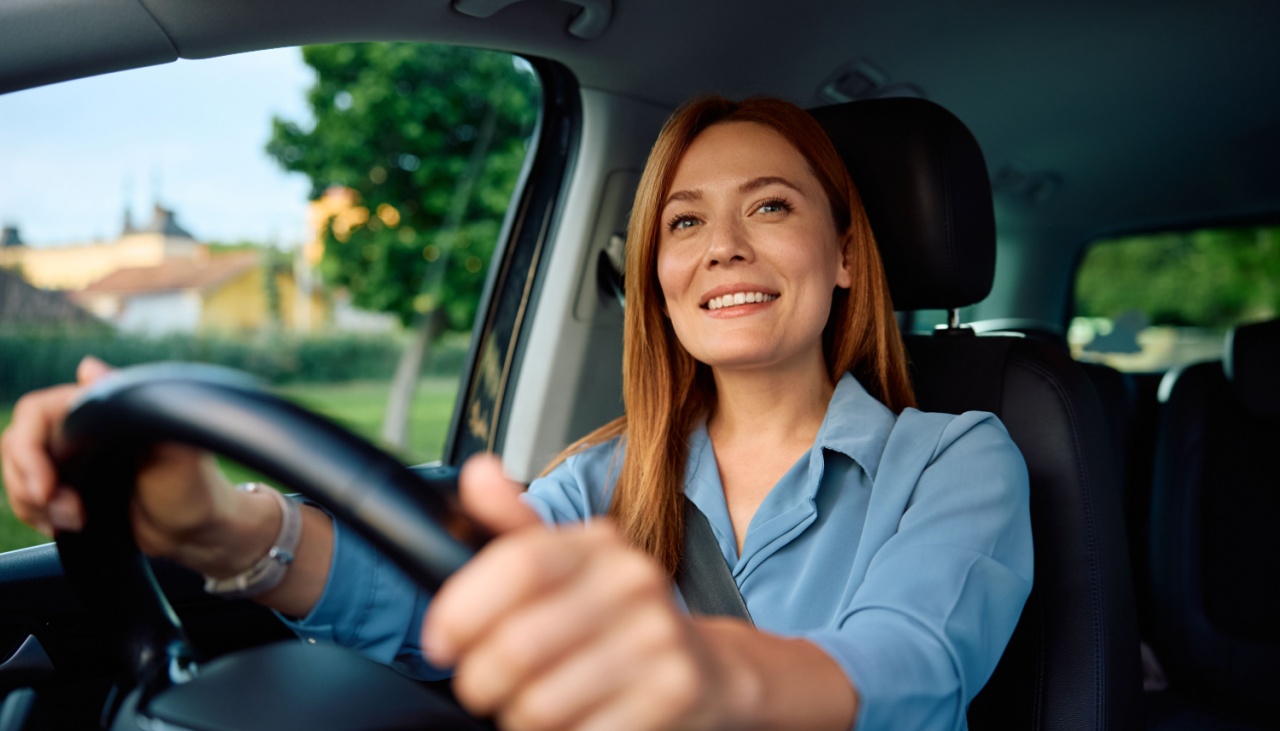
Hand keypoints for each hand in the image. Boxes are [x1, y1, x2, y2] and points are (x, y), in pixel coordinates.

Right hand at [0, 357, 252, 572]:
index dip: (30, 452)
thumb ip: (132, 409)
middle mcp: (80, 430)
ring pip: (18, 475)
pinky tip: (69, 524)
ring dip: (36, 505)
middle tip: (70, 512)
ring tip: (78, 520)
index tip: (47, 488)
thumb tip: (88, 367)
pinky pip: (28, 498)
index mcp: (99, 410)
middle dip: (32, 486)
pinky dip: (38, 515)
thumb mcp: (172, 447)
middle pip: (17, 447)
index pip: (34, 414)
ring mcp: (72, 460)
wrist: (198, 531)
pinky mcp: (70, 489)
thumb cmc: (194, 485)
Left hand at [422, 454, 731, 730]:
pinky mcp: (672, 693)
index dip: (463, 608)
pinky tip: (573, 722)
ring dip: (518, 717)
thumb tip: (478, 473)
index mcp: (599, 545)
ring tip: (530, 706)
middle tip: (482, 686)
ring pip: (541, 702)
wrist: (707, 670)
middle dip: (480, 680)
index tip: (440, 641)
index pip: (519, 563)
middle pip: (519, 644)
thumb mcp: (571, 565)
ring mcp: (657, 639)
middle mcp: (633, 583)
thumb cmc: (619, 620)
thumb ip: (517, 528)